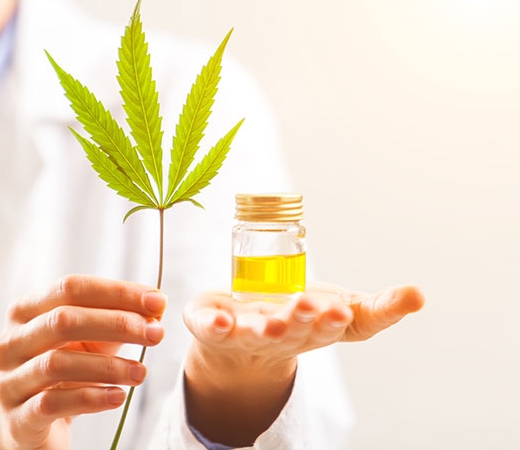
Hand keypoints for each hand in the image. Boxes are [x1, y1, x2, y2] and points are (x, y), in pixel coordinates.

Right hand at [0, 275, 166, 449]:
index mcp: (25, 311)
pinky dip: (90, 399)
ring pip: (56, 364)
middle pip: (62, 320)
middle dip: (116, 323)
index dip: (116, 292)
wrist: (26, 424)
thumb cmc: (62, 370)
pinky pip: (52, 403)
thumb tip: (156, 305)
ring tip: (141, 372)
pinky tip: (118, 397)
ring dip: (107, 366)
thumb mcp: (87, 340)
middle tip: (156, 334)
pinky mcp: (16, 418)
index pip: (70, 288)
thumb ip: (115, 321)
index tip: (157, 301)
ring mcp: (8, 380)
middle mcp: (10, 341)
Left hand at [182, 282, 424, 445]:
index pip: (334, 329)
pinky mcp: (212, 327)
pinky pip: (212, 329)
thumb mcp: (342, 308)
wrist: (238, 336)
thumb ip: (380, 307)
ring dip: (268, 328)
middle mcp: (283, 335)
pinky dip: (216, 326)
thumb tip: (419, 295)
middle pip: (296, 331)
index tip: (343, 310)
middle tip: (314, 307)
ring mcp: (245, 334)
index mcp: (316, 329)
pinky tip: (223, 319)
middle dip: (305, 321)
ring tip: (275, 320)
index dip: (338, 320)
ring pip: (258, 334)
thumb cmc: (297, 316)